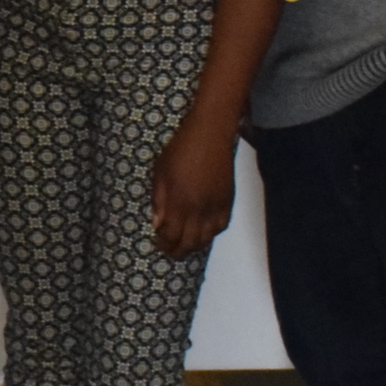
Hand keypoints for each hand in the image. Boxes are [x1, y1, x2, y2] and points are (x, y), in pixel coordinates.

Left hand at [148, 114, 239, 257]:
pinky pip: (222, 226)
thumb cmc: (180, 150)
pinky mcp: (227, 201)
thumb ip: (158, 201)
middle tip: (170, 250)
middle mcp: (198, 209)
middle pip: (189, 242)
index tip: (158, 243)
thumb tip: (157, 224)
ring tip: (185, 244)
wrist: (209, 135)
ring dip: (194, 245)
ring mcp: (215, 206)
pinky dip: (212, 234)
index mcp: (178, 202)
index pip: (171, 236)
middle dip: (178, 250)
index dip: (164, 244)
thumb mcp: (159, 173)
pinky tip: (204, 232)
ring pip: (207, 238)